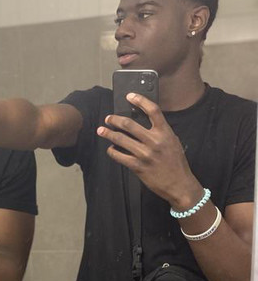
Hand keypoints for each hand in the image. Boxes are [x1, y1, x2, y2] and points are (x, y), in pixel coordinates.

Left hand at [97, 93, 202, 208]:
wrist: (179, 184)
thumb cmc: (176, 163)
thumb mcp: (172, 142)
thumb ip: (159, 132)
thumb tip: (144, 122)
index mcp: (165, 132)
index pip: (153, 110)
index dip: (140, 100)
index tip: (129, 96)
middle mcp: (154, 141)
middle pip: (130, 124)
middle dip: (115, 119)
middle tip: (108, 118)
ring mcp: (145, 154)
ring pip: (121, 139)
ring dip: (109, 134)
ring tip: (101, 130)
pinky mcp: (137, 166)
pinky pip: (119, 156)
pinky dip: (112, 151)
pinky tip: (110, 149)